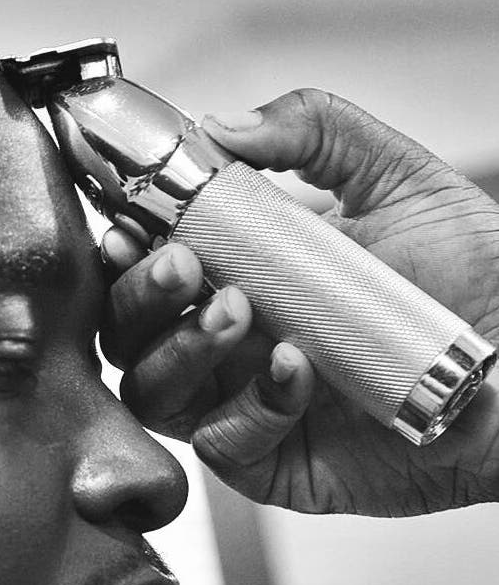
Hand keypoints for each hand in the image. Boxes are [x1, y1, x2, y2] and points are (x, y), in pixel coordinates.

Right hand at [101, 89, 498, 516]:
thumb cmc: (474, 277)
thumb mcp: (399, 179)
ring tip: (240, 315)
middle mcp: (225, 340)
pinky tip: (297, 372)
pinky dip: (249, 407)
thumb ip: (314, 130)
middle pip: (125, 332)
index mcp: (237, 270)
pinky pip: (221, 445)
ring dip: (181, 350)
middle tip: (184, 265)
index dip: (120, 250)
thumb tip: (221, 123)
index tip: (128, 225)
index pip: (143, 263)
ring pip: (153, 391)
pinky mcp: (271, 461)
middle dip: (139, 297)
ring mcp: (241, 401)